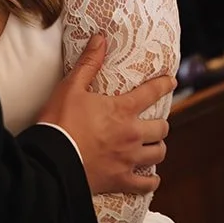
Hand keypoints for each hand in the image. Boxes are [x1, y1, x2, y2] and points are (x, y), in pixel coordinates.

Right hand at [38, 35, 173, 196]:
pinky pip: (146, 184)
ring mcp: (128, 159)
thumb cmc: (59, 122)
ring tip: (153, 147)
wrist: (51, 160)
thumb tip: (101, 38)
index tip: (172, 81)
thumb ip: (88, 63)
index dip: (164, 85)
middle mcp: (132, 134)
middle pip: (161, 128)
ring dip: (157, 148)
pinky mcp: (121, 180)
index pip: (151, 93)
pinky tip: (151, 179)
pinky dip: (150, 182)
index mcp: (122, 110)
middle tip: (155, 123)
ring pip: (158, 153)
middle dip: (160, 124)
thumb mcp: (70, 88)